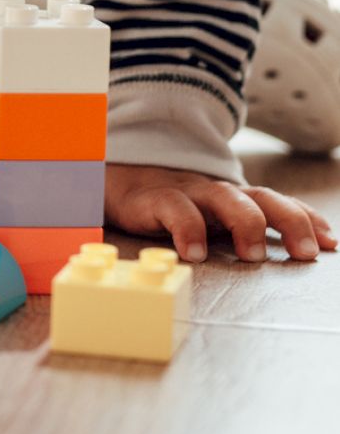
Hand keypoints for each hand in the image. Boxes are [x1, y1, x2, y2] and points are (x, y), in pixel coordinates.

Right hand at [105, 163, 337, 263]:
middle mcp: (216, 193)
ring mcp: (186, 192)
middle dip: (288, 221)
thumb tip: (295, 253)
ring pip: (222, 197)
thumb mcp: (212, 218)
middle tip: (305, 252)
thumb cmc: (173, 206)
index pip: (277, 203)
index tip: (330, 244)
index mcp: (233, 199)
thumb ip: (244, 232)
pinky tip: (194, 254)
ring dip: (244, 223)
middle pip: (259, 197)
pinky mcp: (153, 198)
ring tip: (252, 254)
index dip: (306, 219)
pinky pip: (174, 209)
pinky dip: (188, 230)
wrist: (116, 179)